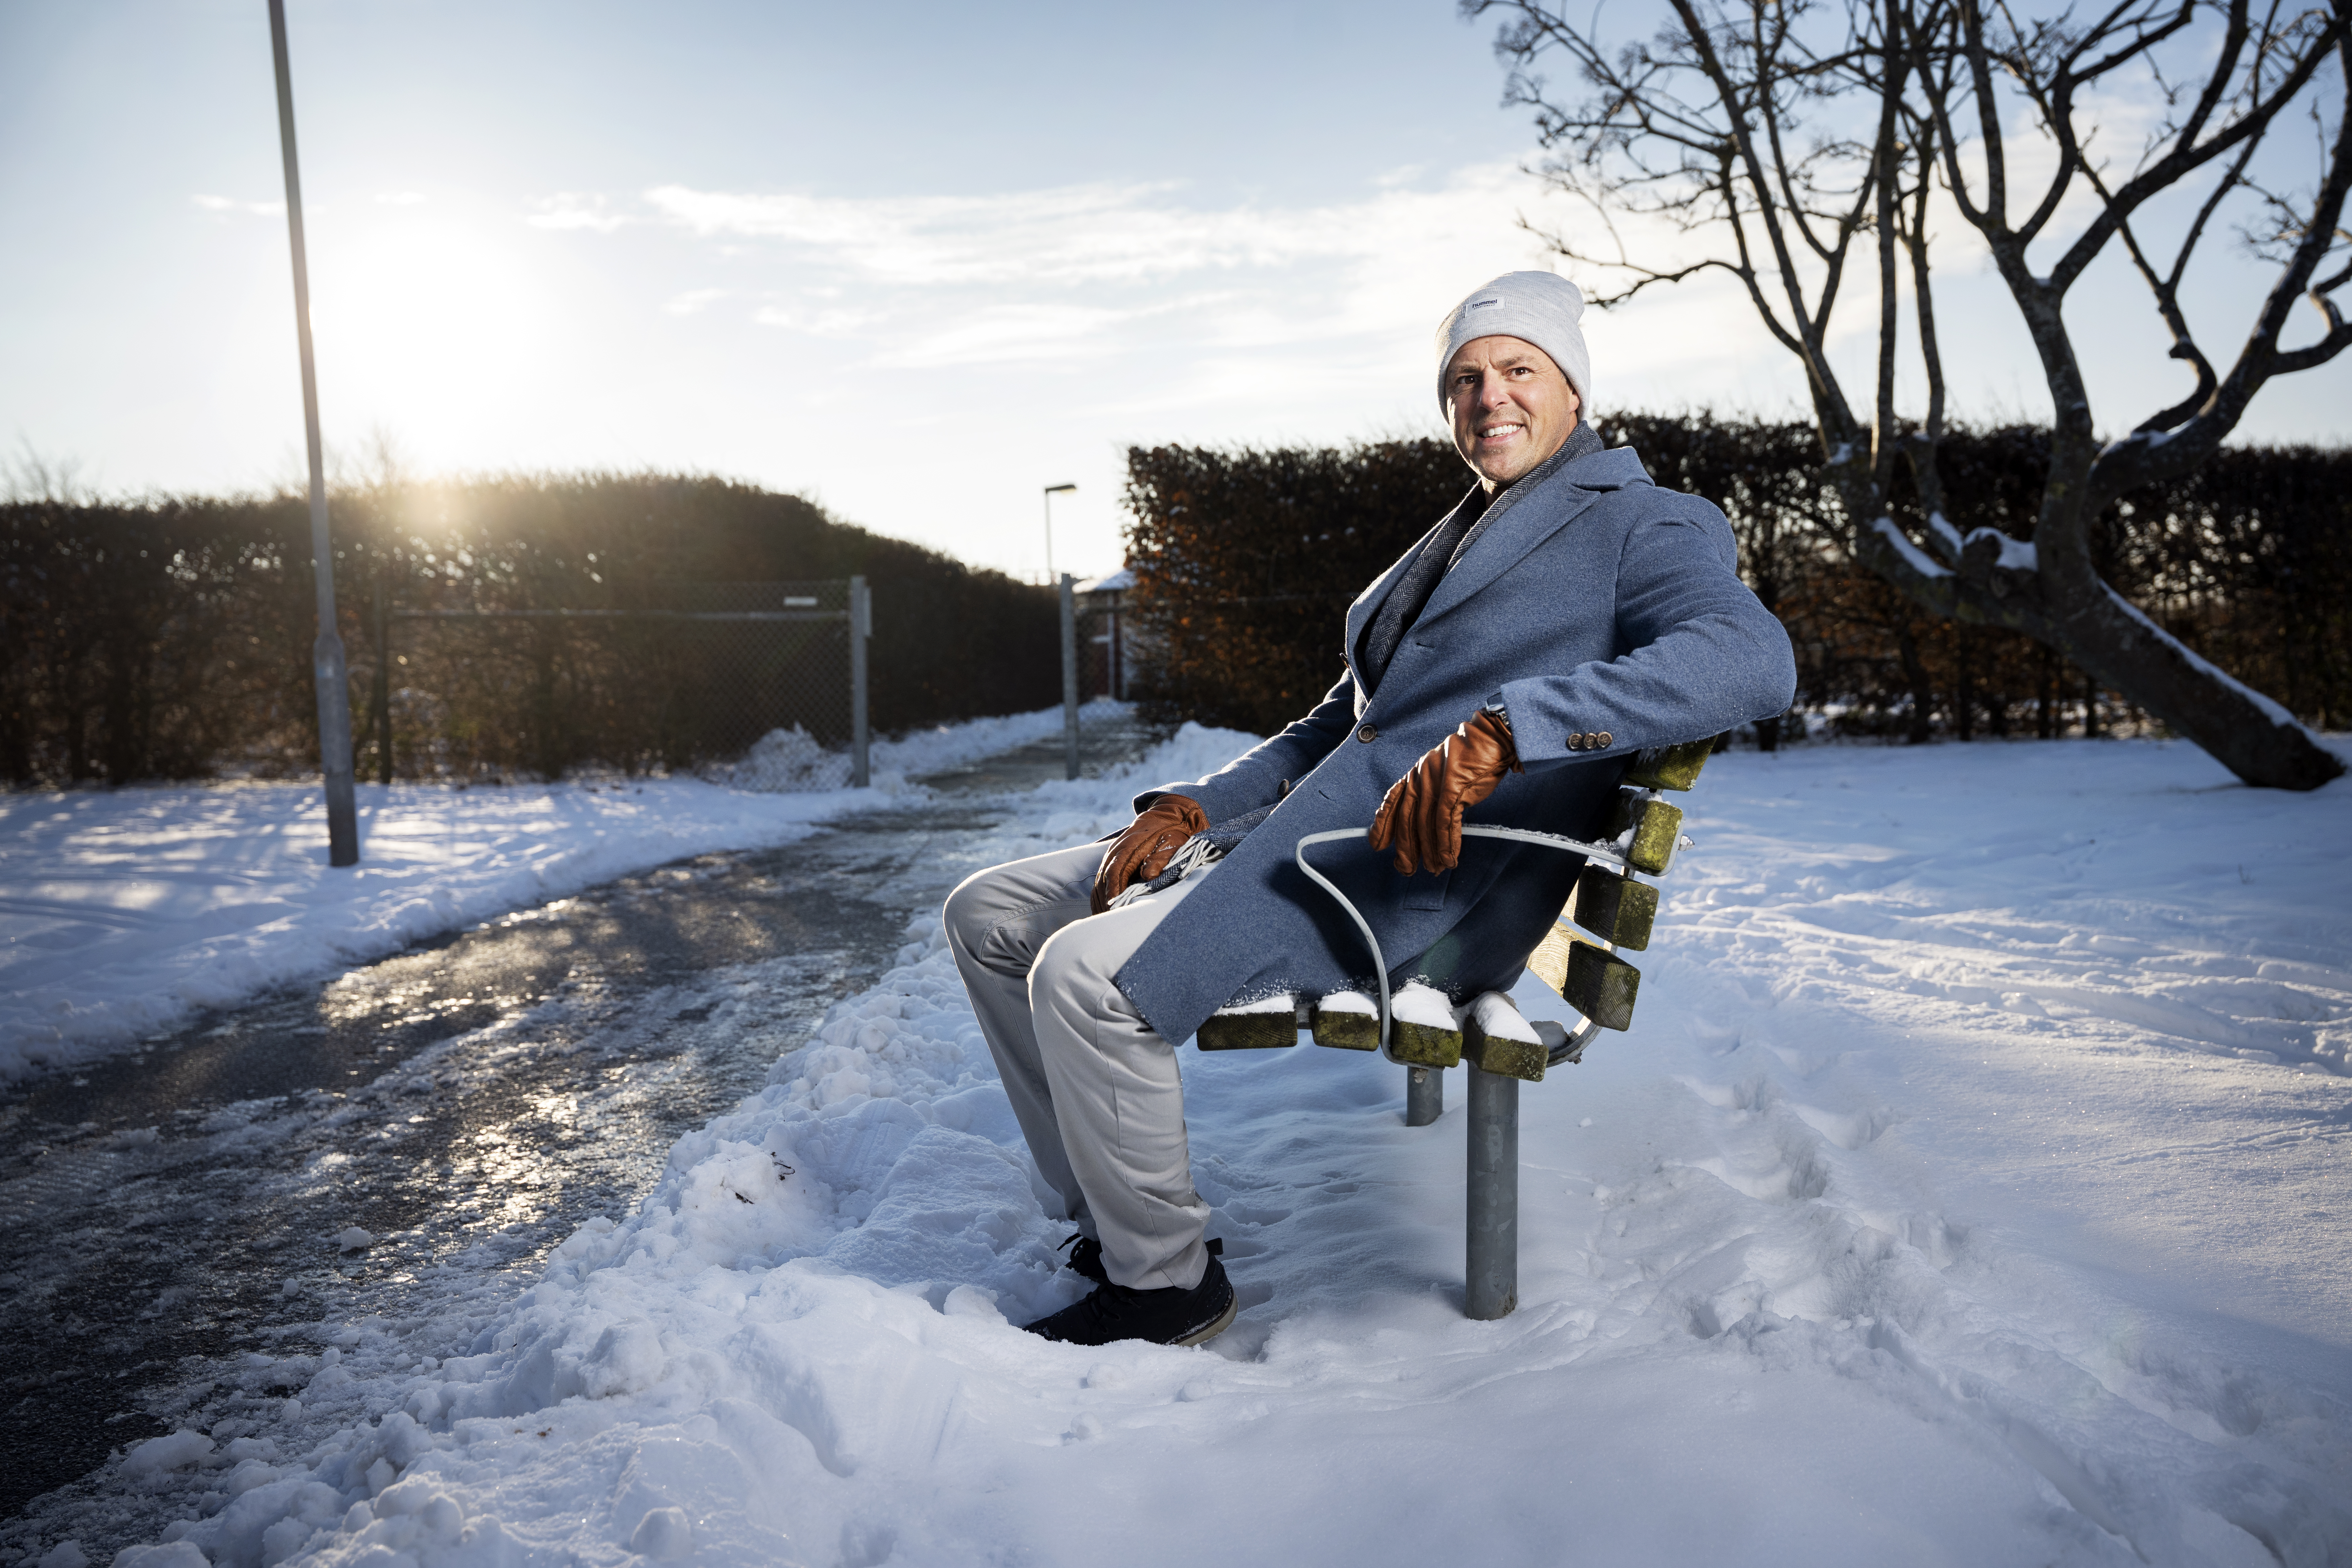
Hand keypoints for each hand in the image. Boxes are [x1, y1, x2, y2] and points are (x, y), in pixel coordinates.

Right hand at [1091, 795, 1208, 913]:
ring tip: (1106, 922)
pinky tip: (1103, 911)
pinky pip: (1100, 882)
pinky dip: (1100, 898)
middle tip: (1111, 923)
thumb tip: (1148, 876)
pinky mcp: (1112, 862)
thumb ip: (1161, 859)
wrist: (1166, 817)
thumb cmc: (1171, 834)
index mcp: (1128, 847)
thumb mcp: (1173, 843)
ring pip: (1098, 884)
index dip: (1113, 893)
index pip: (1115, 873)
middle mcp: (1115, 852)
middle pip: (1102, 881)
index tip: (1115, 911)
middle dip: (1105, 904)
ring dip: (1100, 903)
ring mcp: (1111, 857)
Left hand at [1367, 710, 1520, 874]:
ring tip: (1434, 868)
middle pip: (1408, 819)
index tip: (1376, 844)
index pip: (1392, 802)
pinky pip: (1447, 822)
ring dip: (1430, 851)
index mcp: (1414, 774)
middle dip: (1406, 848)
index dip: (1382, 825)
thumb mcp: (1440, 774)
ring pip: (1427, 825)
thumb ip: (1428, 794)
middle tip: (1406, 869)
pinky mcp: (1454, 789)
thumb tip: (1423, 823)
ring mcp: (1436, 783)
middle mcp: (1420, 778)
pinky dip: (1447, 843)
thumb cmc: (1468, 761)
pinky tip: (1449, 857)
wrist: (1490, 741)